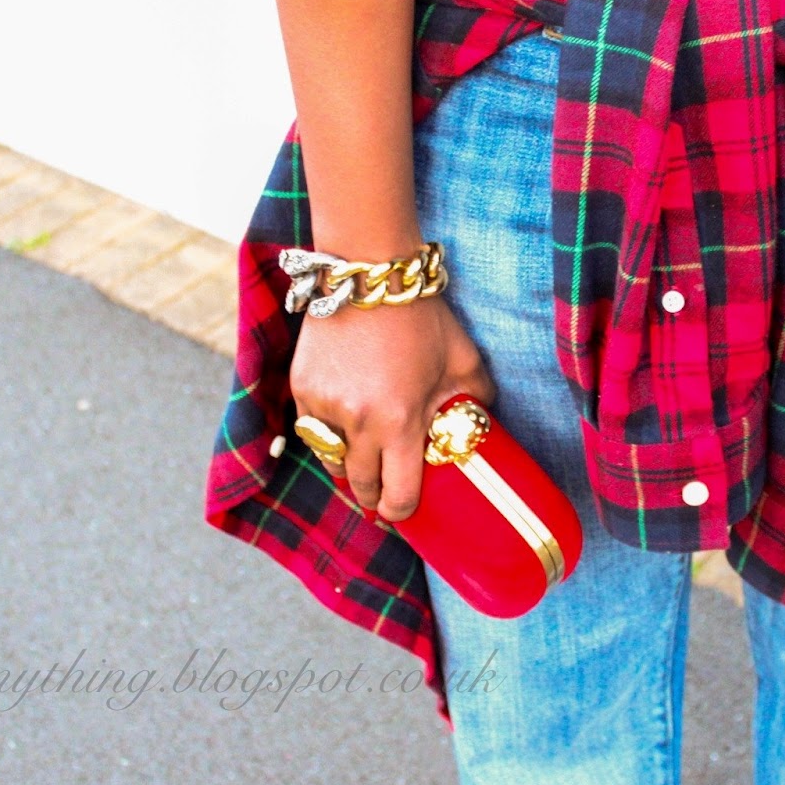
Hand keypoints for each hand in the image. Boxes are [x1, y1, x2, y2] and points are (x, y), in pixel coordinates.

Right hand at [288, 293, 496, 523]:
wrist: (371, 274)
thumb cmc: (423, 318)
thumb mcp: (464, 361)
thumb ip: (476, 401)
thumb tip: (482, 427)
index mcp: (400, 423)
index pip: (397, 495)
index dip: (401, 511)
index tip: (404, 510)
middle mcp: (357, 422)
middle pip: (358, 485)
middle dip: (372, 495)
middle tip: (382, 495)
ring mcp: (323, 406)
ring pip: (330, 460)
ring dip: (346, 467)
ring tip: (361, 464)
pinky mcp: (301, 387)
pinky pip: (312, 428)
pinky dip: (327, 434)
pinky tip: (343, 425)